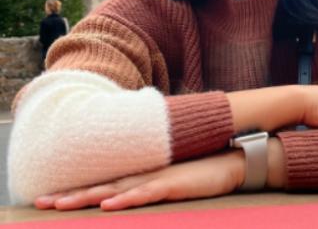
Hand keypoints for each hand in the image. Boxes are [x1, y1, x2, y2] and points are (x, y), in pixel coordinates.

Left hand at [35, 150, 244, 210]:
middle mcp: (145, 173)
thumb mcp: (172, 177)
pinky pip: (146, 192)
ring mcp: (158, 178)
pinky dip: (127, 199)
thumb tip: (133, 187)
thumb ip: (152, 182)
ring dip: (89, 196)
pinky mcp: (173, 184)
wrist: (228, 161)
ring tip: (61, 204)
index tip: (51, 197)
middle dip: (71, 195)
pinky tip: (109, 205)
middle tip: (41, 202)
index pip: (105, 182)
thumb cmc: (200, 171)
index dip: (78, 189)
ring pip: (117, 188)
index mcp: (143, 173)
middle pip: (102, 185)